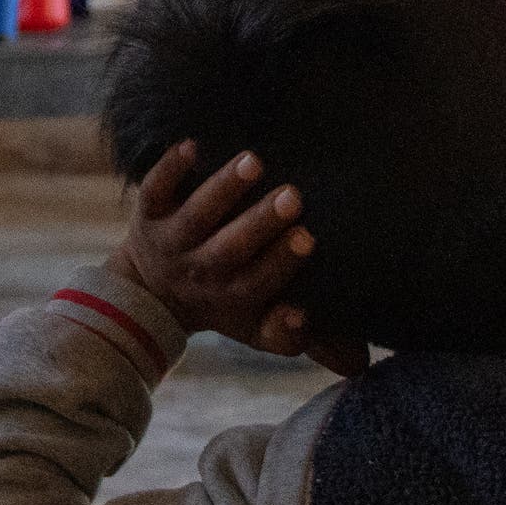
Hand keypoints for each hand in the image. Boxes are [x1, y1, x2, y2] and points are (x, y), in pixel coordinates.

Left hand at [112, 144, 346, 368]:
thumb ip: (298, 336)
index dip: (281, 263)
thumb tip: (358, 359)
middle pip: (229, 250)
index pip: (259, 283)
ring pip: (196, 216)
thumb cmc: (225, 302)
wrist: (151, 293)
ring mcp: (173, 242)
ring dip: (224, 190)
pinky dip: (170, 169)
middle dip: (260, 225)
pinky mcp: (147, 214)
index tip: (308, 238)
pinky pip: (153, 191)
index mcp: (232, 298)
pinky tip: (193, 145)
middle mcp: (201, 271)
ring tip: (254, 162)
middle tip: (293, 196)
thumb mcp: (256, 328)